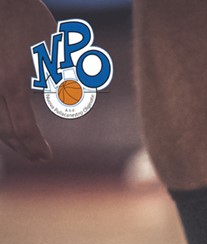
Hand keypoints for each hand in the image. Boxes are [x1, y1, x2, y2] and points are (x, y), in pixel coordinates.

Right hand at [0, 0, 56, 161]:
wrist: (0, 1)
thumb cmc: (26, 18)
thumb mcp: (53, 48)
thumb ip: (66, 76)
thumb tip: (89, 93)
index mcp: (14, 82)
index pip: (24, 128)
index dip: (35, 147)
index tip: (46, 157)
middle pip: (4, 129)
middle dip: (22, 147)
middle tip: (37, 157)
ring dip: (8, 135)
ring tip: (23, 144)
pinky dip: (0, 118)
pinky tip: (8, 124)